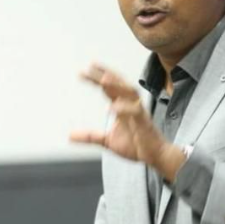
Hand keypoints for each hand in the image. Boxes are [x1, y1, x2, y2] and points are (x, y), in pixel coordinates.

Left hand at [70, 63, 185, 181]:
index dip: (97, 78)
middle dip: (105, 75)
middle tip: (89, 67)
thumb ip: (90, 136)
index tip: (84, 70)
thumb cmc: (135, 145)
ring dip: (117, 85)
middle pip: (118, 84)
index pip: (109, 88)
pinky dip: (123, 108)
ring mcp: (138, 112)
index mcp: (122, 107)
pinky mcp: (144, 123)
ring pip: (129, 92)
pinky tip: (111, 106)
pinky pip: (135, 111)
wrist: (155, 156)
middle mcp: (130, 105)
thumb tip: (69, 135)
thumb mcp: (107, 141)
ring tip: (103, 79)